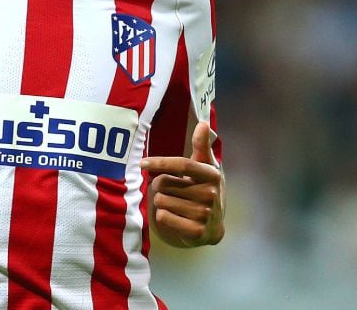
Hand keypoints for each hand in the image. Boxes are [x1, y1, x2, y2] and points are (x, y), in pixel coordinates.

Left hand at [141, 121, 224, 246]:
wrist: (213, 226)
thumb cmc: (204, 189)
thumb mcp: (206, 168)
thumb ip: (201, 146)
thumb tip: (202, 123)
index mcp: (212, 175)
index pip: (182, 165)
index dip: (160, 162)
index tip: (142, 163)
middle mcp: (210, 194)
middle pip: (164, 183)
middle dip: (161, 186)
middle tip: (173, 190)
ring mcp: (204, 214)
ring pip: (161, 201)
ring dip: (162, 201)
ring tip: (175, 203)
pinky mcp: (196, 232)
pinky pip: (163, 217)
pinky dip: (163, 216)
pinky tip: (175, 216)